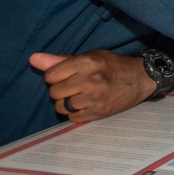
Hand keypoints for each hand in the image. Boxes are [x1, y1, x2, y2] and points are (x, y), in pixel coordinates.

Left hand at [29, 50, 156, 122]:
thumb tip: (33, 59)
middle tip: (74, 87)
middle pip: (54, 92)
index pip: (50, 75)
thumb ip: (60, 60)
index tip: (66, 76)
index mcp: (86, 62)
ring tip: (78, 97)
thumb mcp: (89, 57)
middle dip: (60, 90)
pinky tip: (85, 105)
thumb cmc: (112, 66)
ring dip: (66, 103)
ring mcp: (95, 98)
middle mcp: (90, 80)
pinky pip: (72, 118)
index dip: (54, 76)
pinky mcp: (99, 112)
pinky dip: (75, 113)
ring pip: (61, 107)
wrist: (140, 78)